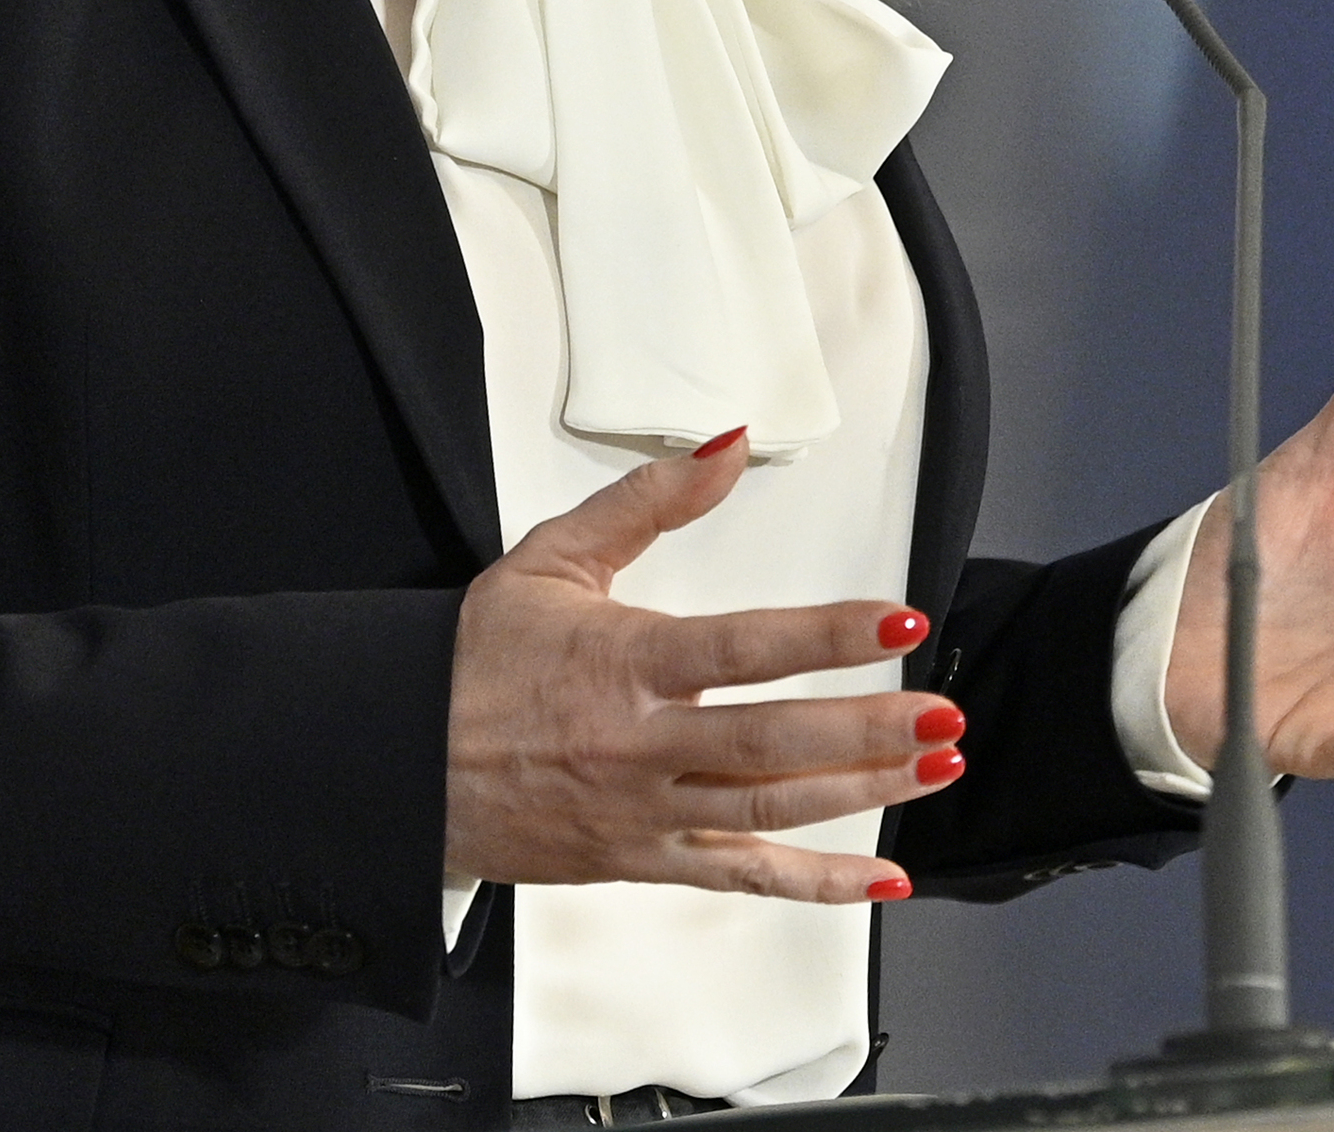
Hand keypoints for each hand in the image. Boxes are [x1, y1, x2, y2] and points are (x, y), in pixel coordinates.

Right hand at [445, 432, 963, 900]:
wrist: (389, 768)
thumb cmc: (467, 667)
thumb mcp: (551, 560)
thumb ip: (647, 503)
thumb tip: (725, 449)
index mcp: (623, 664)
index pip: (745, 647)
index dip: (827, 635)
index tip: (897, 620)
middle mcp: (638, 746)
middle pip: (772, 742)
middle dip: (870, 729)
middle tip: (944, 714)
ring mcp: (642, 814)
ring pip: (769, 810)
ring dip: (863, 792)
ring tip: (936, 769)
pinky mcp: (638, 863)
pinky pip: (739, 878)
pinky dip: (814, 885)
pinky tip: (876, 880)